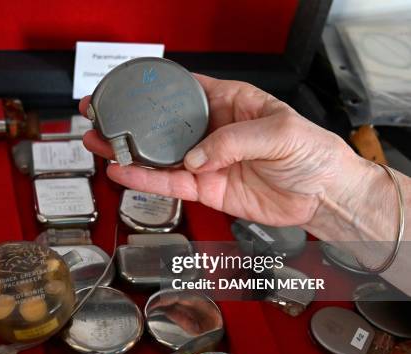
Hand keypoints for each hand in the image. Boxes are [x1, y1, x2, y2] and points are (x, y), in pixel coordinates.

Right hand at [80, 74, 371, 227]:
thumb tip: (195, 157)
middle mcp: (212, 131)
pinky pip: (171, 184)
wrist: (323, 196)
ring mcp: (206, 161)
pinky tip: (123, 172)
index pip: (186, 89)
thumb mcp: (280, 132)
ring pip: (160, 156)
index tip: (127, 88)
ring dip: (129, 151)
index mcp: (230, 102)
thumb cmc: (311, 153)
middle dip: (131, 121)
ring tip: (99, 144)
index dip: (156, 88)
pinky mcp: (206, 189)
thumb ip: (233, 141)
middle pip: (163, 124)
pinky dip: (146, 179)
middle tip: (99, 116)